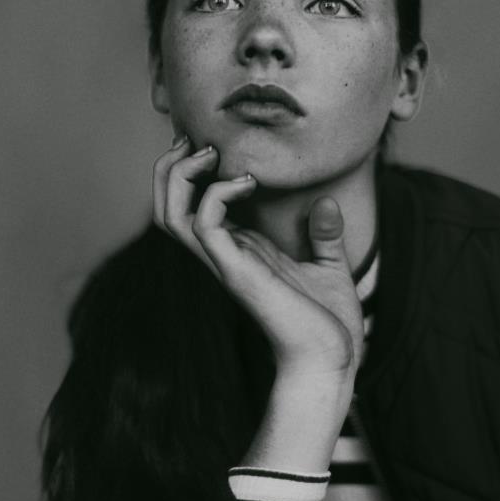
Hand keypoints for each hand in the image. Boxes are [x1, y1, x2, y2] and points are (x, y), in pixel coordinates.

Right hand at [152, 137, 364, 373]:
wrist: (333, 359)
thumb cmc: (329, 323)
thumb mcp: (329, 267)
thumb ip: (325, 235)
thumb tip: (327, 202)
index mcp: (240, 252)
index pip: (192, 208)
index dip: (188, 172)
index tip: (211, 144)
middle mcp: (224, 256)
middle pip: (166, 208)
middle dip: (170, 168)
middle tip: (194, 141)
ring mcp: (227, 265)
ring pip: (171, 216)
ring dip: (180, 175)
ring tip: (209, 152)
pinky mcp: (238, 273)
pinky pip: (205, 225)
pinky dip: (217, 193)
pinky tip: (247, 182)